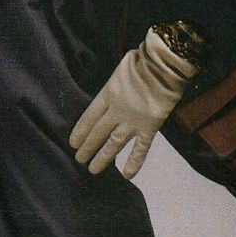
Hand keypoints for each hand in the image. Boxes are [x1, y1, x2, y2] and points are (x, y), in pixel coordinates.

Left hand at [69, 29, 197, 178]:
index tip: (73, 143)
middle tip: (79, 160)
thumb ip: (116, 81)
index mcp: (108, 94)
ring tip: (93, 170)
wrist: (162, 66)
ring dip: (103, 157)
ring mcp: (132, 121)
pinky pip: (141, 148)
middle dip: (88, 147)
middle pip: (98, 132)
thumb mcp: (121, 67)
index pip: (89, 116)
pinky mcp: (149, 127)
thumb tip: (117, 83)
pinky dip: (135, 162)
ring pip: (114, 143)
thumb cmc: (142, 60)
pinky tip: (127, 175)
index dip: (80, 130)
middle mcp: (117, 111)